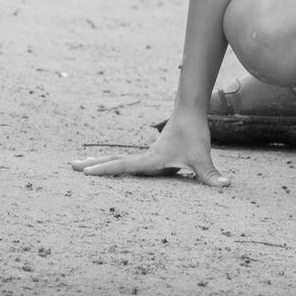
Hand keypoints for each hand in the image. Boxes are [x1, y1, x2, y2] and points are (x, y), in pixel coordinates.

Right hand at [70, 113, 230, 186]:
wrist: (190, 110)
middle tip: (70, 167)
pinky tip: (110, 166)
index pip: (123, 166)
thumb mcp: (202, 156)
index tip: (85, 173)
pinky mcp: (152, 153)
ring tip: (80, 165)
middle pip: (113, 160)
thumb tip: (225, 186)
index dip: (104, 170)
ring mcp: (147, 154)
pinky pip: (127, 160)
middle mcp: (145, 156)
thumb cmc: (194, 133)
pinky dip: (114, 162)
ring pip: (118, 158)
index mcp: (151, 159)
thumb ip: (210, 174)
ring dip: (100, 162)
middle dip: (93, 164)